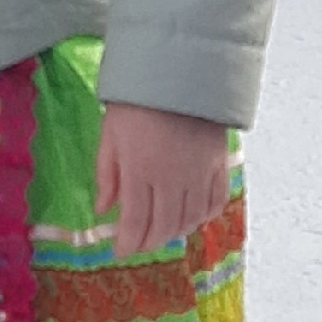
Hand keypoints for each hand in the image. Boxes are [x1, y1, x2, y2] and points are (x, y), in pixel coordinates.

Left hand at [95, 102, 231, 258]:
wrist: (177, 70)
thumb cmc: (135, 100)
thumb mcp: (109, 135)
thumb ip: (107, 175)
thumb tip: (102, 209)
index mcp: (141, 171)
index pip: (135, 221)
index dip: (128, 242)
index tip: (120, 251)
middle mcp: (173, 178)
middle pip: (164, 226)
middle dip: (149, 241)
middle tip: (138, 244)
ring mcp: (200, 173)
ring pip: (190, 219)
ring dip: (174, 232)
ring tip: (160, 233)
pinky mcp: (219, 163)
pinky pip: (215, 201)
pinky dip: (203, 216)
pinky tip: (191, 217)